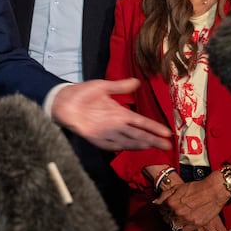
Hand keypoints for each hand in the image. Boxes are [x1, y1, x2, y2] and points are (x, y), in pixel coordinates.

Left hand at [51, 78, 171, 150]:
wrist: (63, 99)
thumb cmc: (82, 92)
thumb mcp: (102, 86)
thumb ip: (119, 86)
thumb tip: (137, 82)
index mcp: (119, 113)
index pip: (141, 121)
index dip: (153, 127)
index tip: (167, 132)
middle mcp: (115, 124)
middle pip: (137, 134)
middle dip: (152, 139)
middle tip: (167, 145)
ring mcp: (106, 131)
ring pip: (127, 140)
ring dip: (140, 143)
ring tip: (154, 146)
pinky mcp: (95, 137)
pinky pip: (110, 144)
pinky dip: (120, 147)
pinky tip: (130, 148)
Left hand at [153, 172, 230, 230]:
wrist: (213, 191)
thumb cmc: (196, 188)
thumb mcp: (177, 188)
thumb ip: (164, 195)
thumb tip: (156, 202)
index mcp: (171, 202)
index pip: (161, 210)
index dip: (163, 210)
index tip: (166, 209)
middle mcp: (178, 211)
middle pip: (167, 219)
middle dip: (168, 217)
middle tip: (172, 214)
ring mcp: (187, 219)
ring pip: (175, 226)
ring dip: (176, 223)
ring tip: (179, 219)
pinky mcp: (196, 224)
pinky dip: (184, 228)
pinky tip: (186, 223)